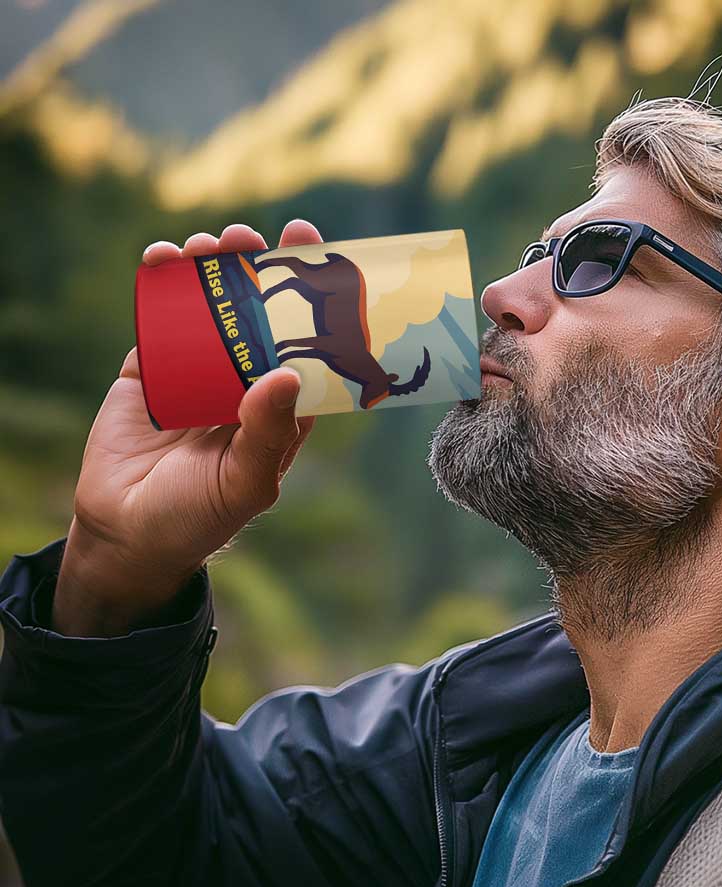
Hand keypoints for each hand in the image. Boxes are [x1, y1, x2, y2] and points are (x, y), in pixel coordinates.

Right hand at [52, 220, 323, 635]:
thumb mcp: (245, 482)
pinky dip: (161, 284)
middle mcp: (244, 382)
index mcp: (280, 406)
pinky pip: (159, 319)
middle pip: (257, 314)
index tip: (314, 251)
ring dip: (211, 269)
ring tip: (211, 244)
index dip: (311, 299)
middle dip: (256, 269)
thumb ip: (267, 433)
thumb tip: (286, 374)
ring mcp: (197, 372)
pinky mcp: (151, 369)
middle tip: (253, 236)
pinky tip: (164, 258)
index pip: (304, 343)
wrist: (127, 534)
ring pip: (209, 307)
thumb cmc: (200, 516)